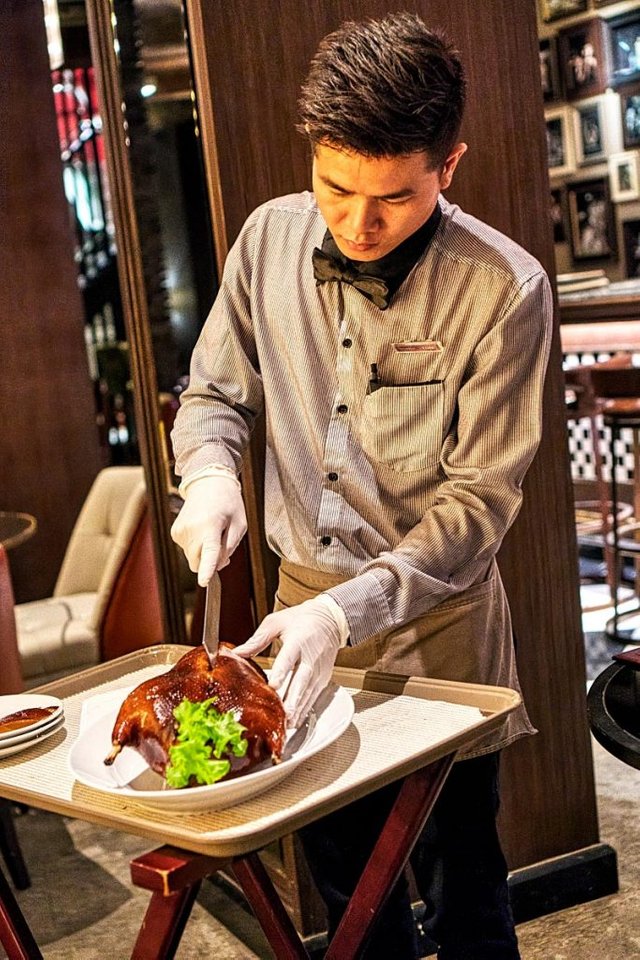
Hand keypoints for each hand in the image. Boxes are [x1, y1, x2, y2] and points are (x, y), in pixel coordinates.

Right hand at [170, 475, 246, 585]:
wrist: (208, 483)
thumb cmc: (228, 502)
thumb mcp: (239, 524)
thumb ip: (230, 547)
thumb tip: (218, 566)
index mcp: (210, 525)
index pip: (209, 552)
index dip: (207, 569)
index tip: (204, 582)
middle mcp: (192, 529)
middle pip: (198, 562)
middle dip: (210, 560)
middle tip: (221, 541)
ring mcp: (180, 531)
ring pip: (192, 558)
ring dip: (203, 551)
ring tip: (210, 529)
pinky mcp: (175, 532)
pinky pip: (187, 550)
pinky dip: (196, 545)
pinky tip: (201, 529)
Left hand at [234, 598, 342, 726]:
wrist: (330, 619)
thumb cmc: (302, 619)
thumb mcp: (277, 622)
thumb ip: (257, 639)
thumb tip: (238, 653)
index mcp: (298, 641)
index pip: (289, 659)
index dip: (282, 673)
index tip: (273, 686)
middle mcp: (310, 657)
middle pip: (302, 681)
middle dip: (293, 699)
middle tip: (284, 715)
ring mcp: (319, 669)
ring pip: (309, 692)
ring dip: (299, 708)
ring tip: (288, 724)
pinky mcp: (323, 678)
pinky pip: (314, 695)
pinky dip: (305, 708)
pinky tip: (296, 719)